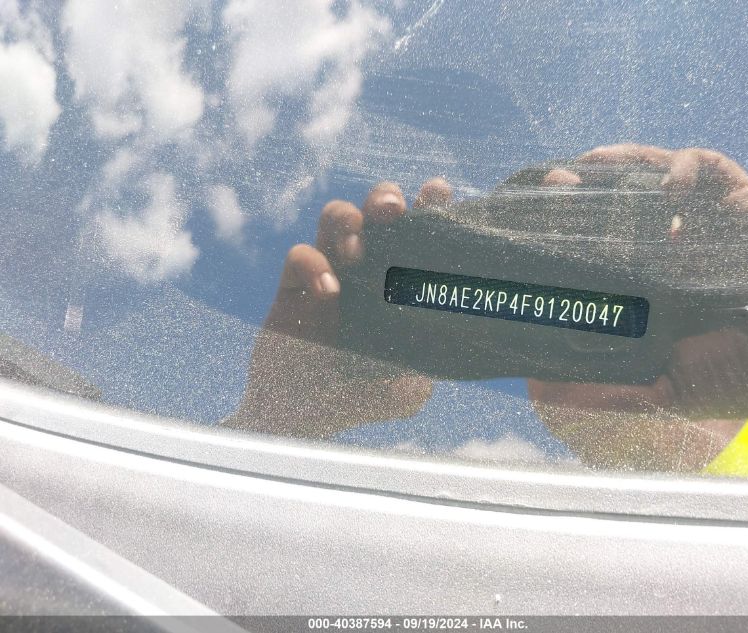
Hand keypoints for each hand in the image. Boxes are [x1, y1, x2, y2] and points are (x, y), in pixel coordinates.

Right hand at [225, 179, 451, 437]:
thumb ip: (429, 369)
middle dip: (385, 198)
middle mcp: (366, 269)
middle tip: (394, 211)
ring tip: (355, 251)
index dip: (431, 206)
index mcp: (399, 281)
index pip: (418, 232)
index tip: (439, 193)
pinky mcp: (292, 287)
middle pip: (377, 210)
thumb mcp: (406, 390)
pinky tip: (328, 291)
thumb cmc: (359, 398)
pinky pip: (299, 255)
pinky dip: (312, 264)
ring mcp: (328, 272)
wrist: (302, 421)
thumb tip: (454, 350)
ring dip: (348, 221)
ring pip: (336, 218)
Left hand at [527, 144, 747, 469]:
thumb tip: (541, 389)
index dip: (565, 229)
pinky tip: (666, 190)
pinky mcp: (745, 202)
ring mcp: (708, 222)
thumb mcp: (666, 390)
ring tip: (589, 164)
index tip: (532, 224)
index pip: (600, 243)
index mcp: (653, 283)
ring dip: (622, 163)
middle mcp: (674, 247)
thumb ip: (609, 388)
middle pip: (621, 200)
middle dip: (584, 187)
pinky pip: (709, 166)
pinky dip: (681, 167)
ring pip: (655, 172)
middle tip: (553, 184)